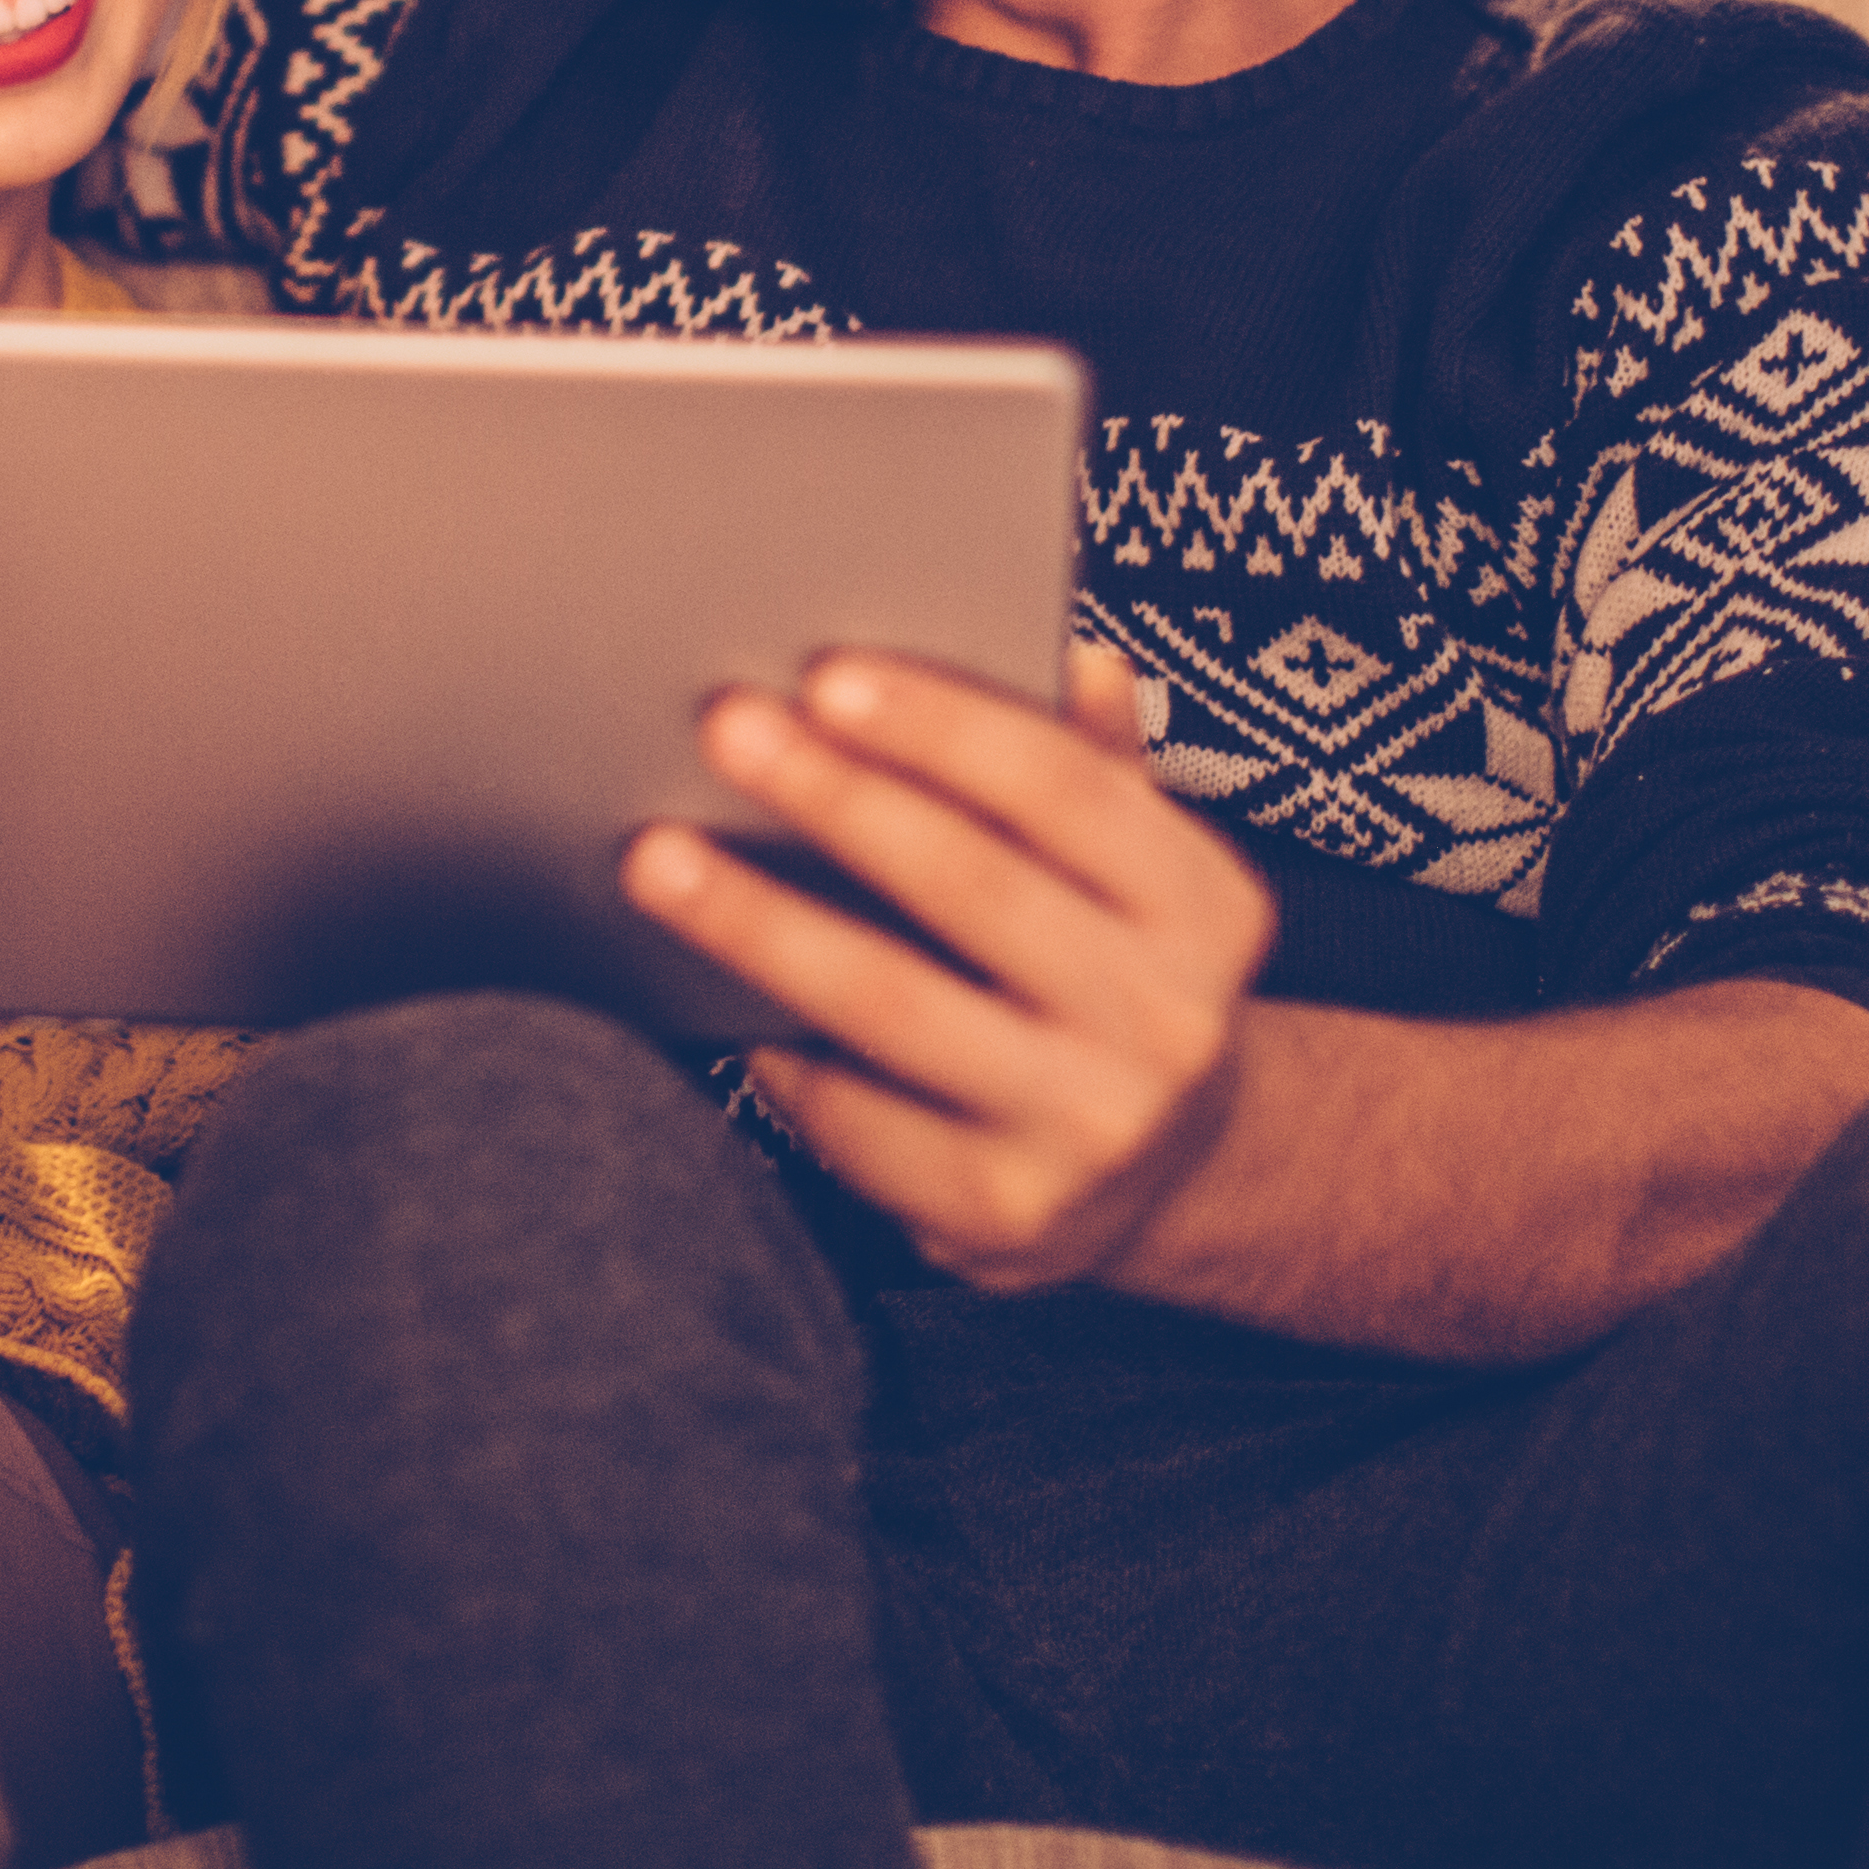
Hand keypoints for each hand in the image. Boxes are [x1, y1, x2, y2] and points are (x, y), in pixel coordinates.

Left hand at [619, 645, 1275, 1294]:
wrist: (1167, 1176)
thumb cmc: (1117, 975)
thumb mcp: (1146, 875)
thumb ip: (1105, 768)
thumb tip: (1081, 657)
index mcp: (1208, 910)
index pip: (1066, 789)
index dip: (942, 727)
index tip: (824, 678)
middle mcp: (1166, 1024)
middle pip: (972, 886)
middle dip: (835, 799)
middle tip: (723, 730)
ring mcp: (1090, 1128)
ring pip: (892, 1003)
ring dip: (761, 922)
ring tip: (660, 859)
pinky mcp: (1005, 1210)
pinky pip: (860, 1118)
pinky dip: (782, 1053)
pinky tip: (712, 998)